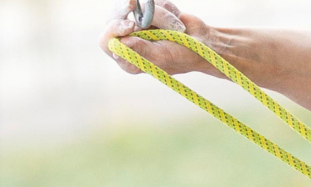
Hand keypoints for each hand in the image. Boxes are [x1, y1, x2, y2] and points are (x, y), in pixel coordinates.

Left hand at [99, 0, 214, 75]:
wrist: (205, 43)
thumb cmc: (184, 56)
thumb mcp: (163, 57)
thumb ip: (141, 51)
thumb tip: (120, 44)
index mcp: (128, 57)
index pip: (106, 41)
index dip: (113, 30)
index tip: (130, 25)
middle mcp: (129, 39)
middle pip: (112, 18)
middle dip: (124, 10)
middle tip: (133, 5)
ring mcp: (139, 24)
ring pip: (135, 7)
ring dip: (159, 15)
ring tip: (177, 28)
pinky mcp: (149, 11)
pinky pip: (150, 2)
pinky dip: (167, 9)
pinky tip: (177, 20)